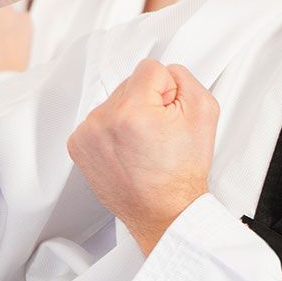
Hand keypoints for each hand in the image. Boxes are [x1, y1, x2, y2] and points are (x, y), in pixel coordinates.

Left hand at [67, 59, 216, 252]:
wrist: (165, 212)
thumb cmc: (181, 174)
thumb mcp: (203, 113)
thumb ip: (184, 78)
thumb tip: (165, 74)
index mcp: (131, 111)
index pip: (149, 68)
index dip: (167, 91)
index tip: (168, 116)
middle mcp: (102, 121)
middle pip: (129, 85)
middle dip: (146, 103)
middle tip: (159, 135)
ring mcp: (86, 134)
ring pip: (113, 103)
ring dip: (128, 117)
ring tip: (143, 146)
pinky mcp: (78, 146)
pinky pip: (99, 121)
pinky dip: (112, 132)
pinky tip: (127, 151)